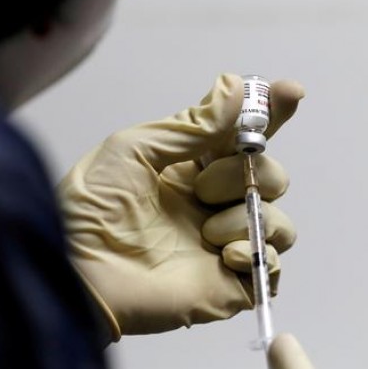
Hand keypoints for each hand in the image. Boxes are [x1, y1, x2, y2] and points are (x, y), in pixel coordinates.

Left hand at [58, 74, 303, 338]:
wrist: (77, 273)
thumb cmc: (91, 208)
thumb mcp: (135, 150)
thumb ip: (192, 125)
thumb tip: (236, 84)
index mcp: (195, 167)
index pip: (247, 136)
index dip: (273, 112)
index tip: (290, 91)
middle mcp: (216, 203)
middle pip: (272, 175)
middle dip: (245, 174)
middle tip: (200, 189)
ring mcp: (225, 244)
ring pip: (279, 221)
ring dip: (250, 217)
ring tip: (206, 232)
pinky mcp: (230, 284)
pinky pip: (271, 265)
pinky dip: (257, 254)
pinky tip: (224, 255)